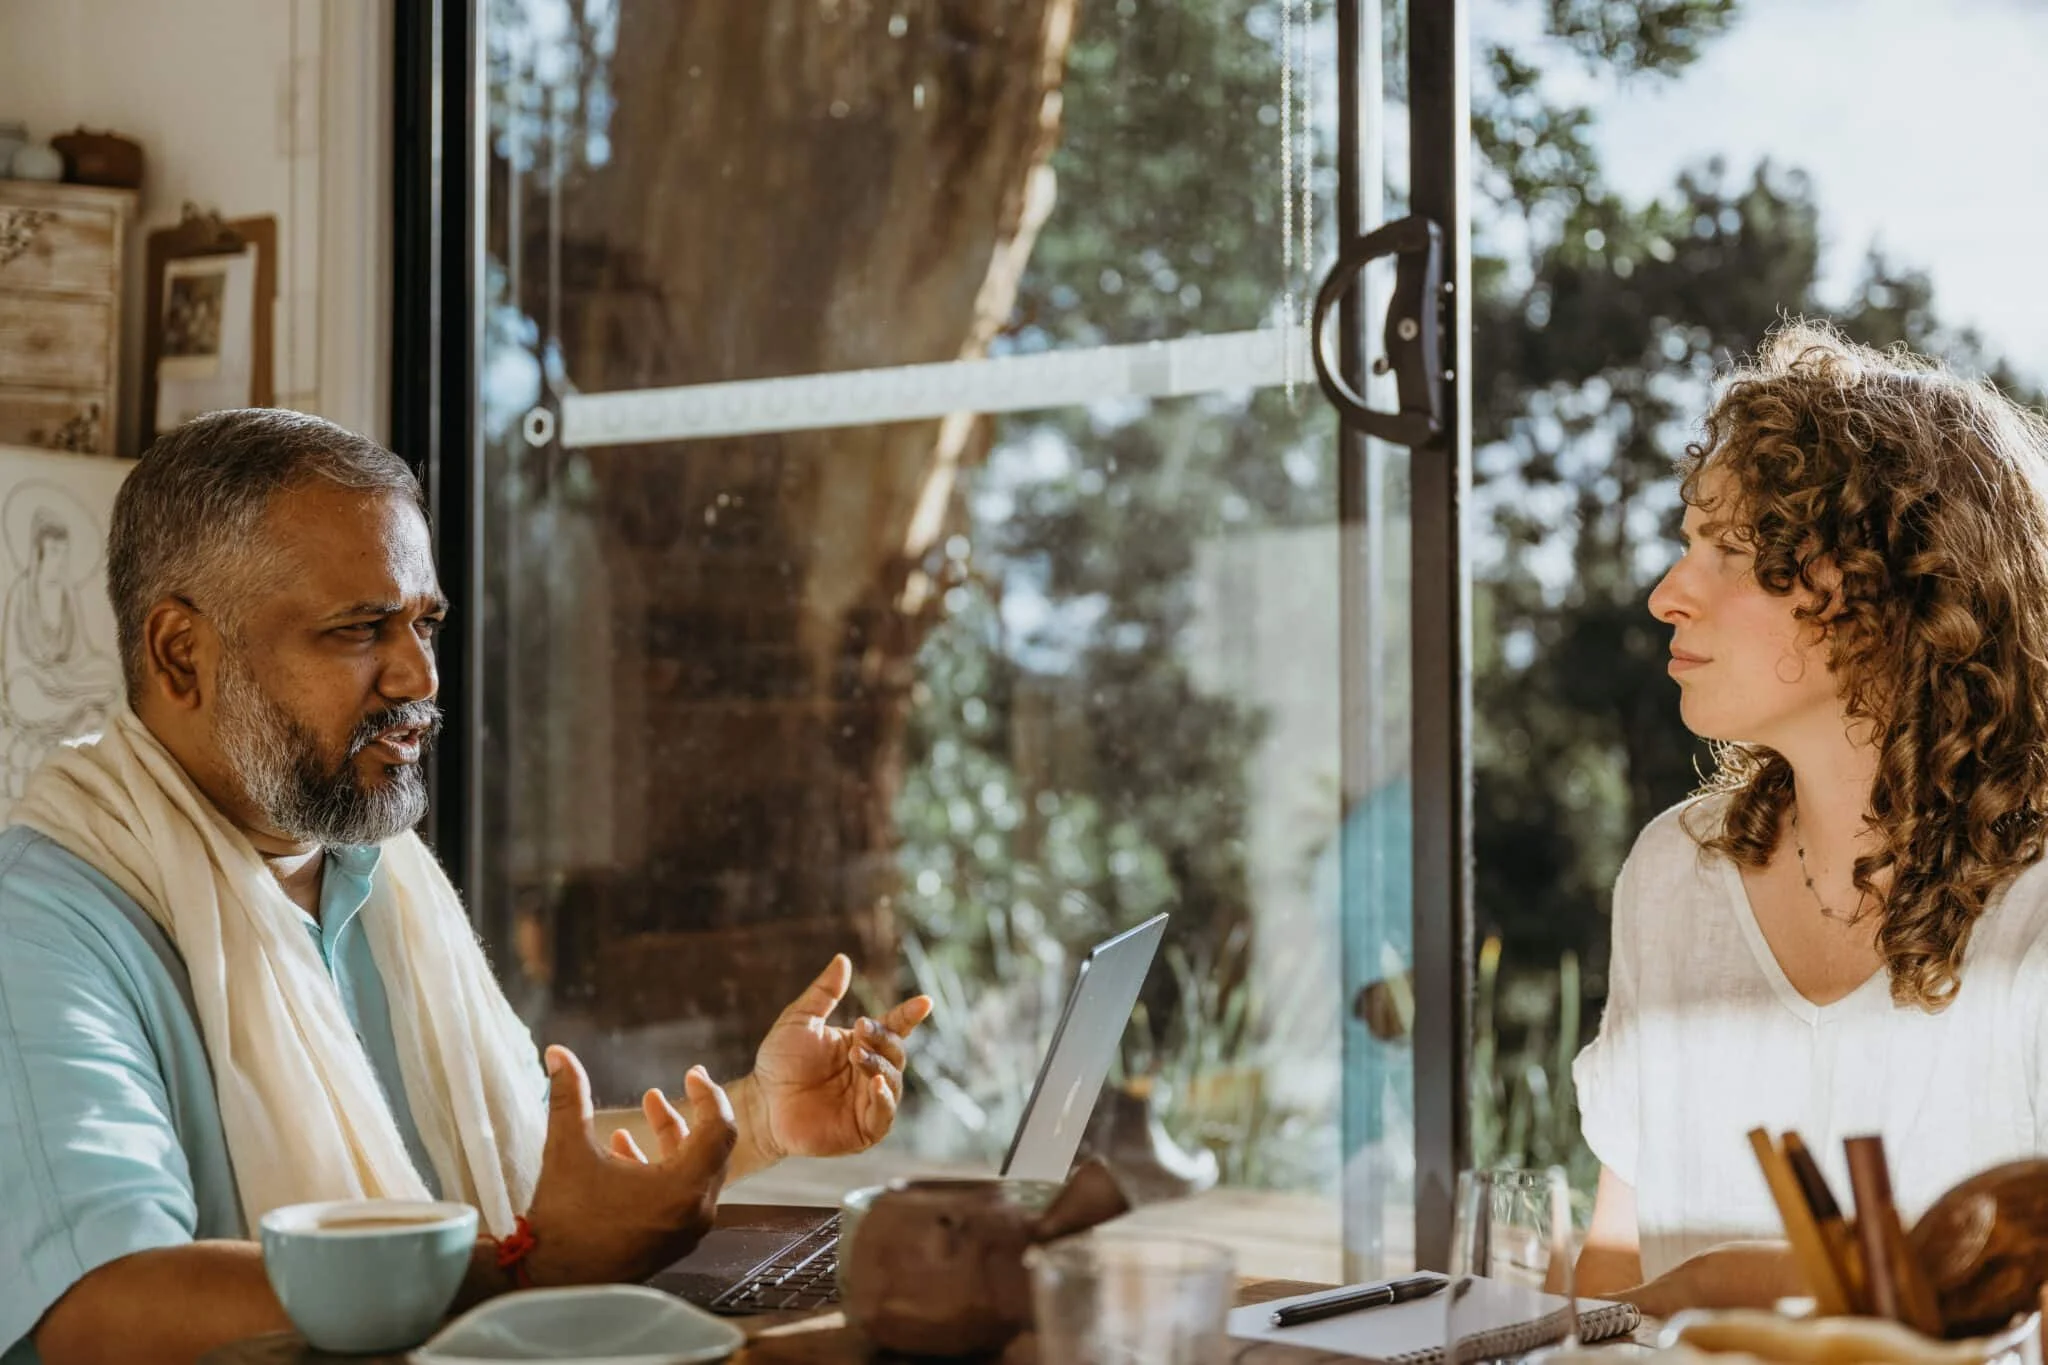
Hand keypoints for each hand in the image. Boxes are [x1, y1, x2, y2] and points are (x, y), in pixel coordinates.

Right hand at [522, 1045, 736, 1286]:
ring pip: (694, 1173)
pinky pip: (680, 1196)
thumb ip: (568, 1096)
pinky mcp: (669, 1243)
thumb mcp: (566, 1149)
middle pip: (712, 1150)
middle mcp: (694, 1213)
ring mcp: (684, 1232)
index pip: (719, 1129)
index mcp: (682, 1188)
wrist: (548, 1283)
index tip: (692, 1074)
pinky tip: (625, 1148)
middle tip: (674, 1087)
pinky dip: (662, 1168)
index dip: (708, 1096)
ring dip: (672, 1140)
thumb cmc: (561, 1218)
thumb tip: (559, 1052)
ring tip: (645, 1109)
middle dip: (689, 1114)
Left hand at [746, 954, 933, 1160]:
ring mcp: (868, 1101)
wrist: (761, 1103)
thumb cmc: (778, 1063)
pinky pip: (885, 1114)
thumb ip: (824, 993)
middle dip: (883, 1039)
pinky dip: (884, 1098)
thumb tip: (843, 959)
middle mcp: (870, 1072)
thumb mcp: (799, 1021)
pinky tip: (875, 1084)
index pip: (893, 1028)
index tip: (924, 1002)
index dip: (909, 1015)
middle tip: (859, 1030)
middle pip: (896, 1053)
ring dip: (880, 1065)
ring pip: (893, 1081)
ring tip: (857, 1056)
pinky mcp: (863, 1129)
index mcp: (861, 1045)